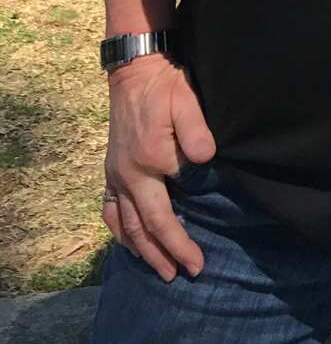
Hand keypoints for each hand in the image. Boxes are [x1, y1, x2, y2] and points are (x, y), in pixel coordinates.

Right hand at [102, 54, 216, 280]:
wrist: (136, 69)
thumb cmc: (166, 85)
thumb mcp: (187, 101)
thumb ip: (196, 132)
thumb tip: (206, 161)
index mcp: (148, 162)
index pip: (165, 216)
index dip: (180, 242)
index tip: (197, 262)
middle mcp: (127, 175)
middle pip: (143, 227)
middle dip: (163, 255)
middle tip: (182, 275)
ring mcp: (115, 173)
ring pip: (123, 224)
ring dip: (140, 250)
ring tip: (158, 269)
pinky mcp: (111, 168)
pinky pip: (110, 209)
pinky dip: (120, 230)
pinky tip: (129, 240)